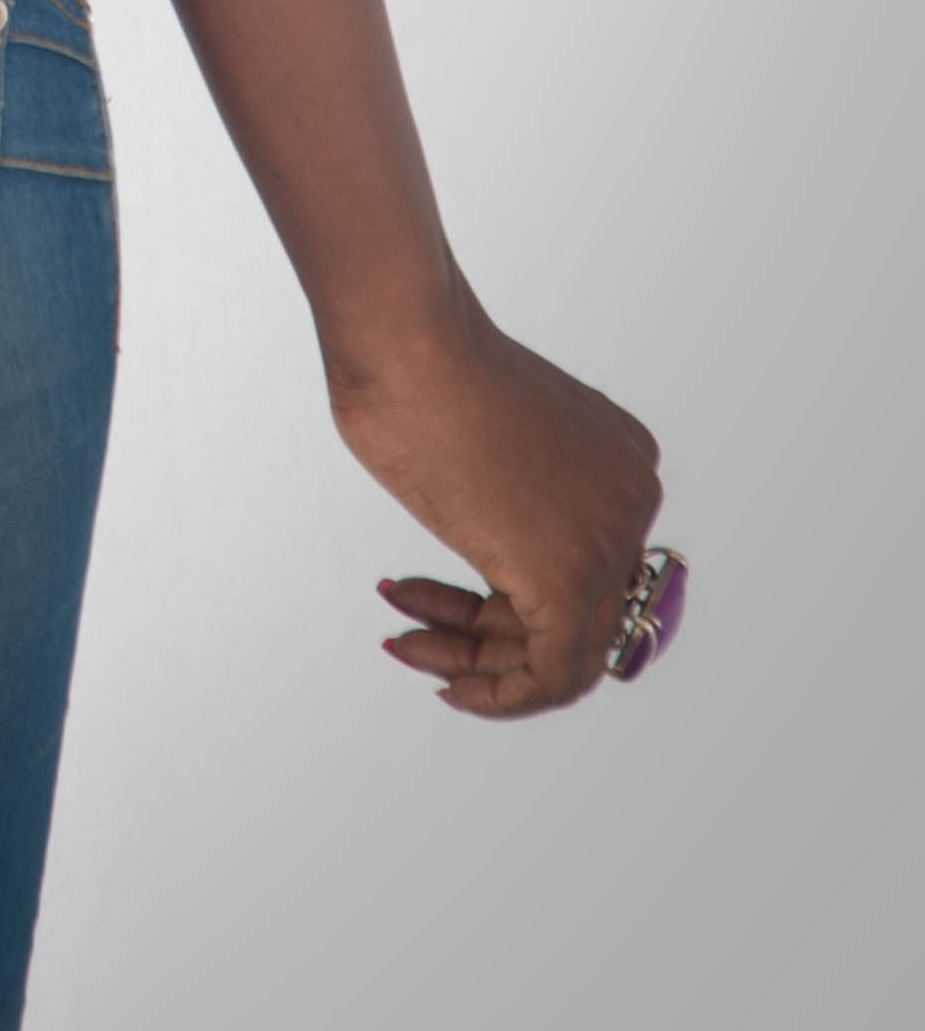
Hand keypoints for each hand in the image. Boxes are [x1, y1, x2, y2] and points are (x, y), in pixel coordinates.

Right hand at [332, 300, 663, 715]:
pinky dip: (499, 694)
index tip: (432, 598)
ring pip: (559, 648)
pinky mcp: (570, 582)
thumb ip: (511, 485)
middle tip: (410, 628)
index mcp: (622, 456)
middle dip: (482, 632)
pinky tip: (444, 680)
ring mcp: (607, 543)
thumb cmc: (416, 367)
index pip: (580, 563)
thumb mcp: (489, 434)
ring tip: (404, 644)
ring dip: (473, 660)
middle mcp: (632, 501)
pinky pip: (552, 676)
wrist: (407, 342)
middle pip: (571, 610)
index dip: (502, 597)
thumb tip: (491, 528)